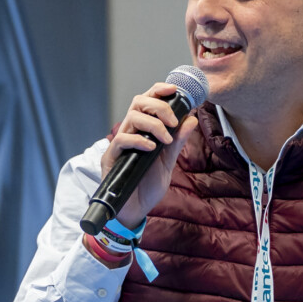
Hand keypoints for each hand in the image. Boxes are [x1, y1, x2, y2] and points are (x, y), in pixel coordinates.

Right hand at [101, 82, 199, 226]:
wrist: (135, 211)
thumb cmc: (147, 186)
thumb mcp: (168, 162)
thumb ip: (178, 141)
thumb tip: (192, 119)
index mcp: (142, 131)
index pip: (147, 101)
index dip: (158, 91)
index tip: (174, 90)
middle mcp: (129, 133)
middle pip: (138, 103)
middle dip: (159, 106)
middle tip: (173, 121)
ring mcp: (119, 145)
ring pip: (131, 118)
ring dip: (153, 124)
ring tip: (165, 140)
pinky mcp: (111, 158)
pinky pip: (121, 140)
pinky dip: (138, 141)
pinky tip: (151, 149)